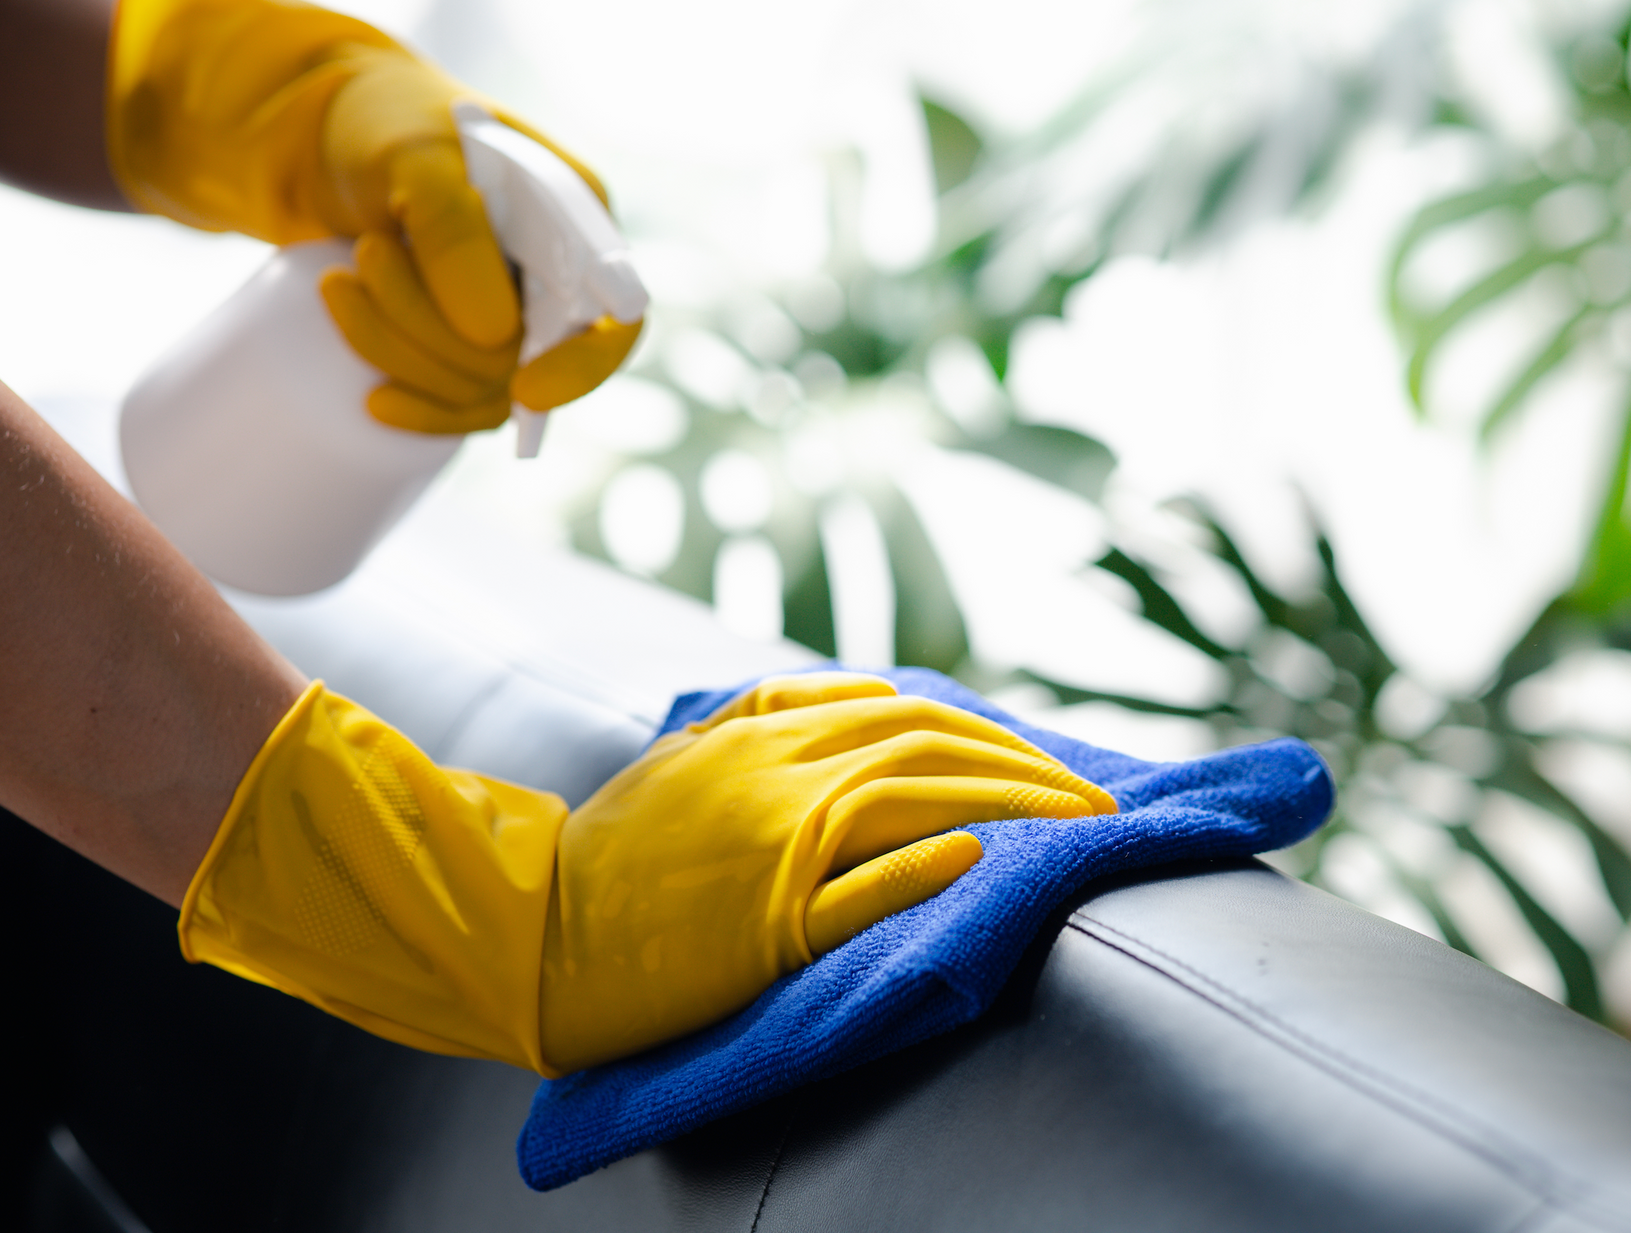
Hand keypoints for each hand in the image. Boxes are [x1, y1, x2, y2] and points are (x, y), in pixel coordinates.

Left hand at [106, 0, 639, 433]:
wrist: (324, 138)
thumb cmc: (383, 123)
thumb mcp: (412, 155)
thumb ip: (454, 232)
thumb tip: (494, 337)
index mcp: (576, 218)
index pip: (618, 315)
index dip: (583, 363)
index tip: (526, 389)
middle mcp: (561, 277)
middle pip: (533, 361)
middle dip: (433, 327)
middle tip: (366, 252)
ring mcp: (516, 320)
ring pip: (485, 390)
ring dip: (400, 347)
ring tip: (339, 281)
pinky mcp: (468, 350)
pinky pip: (460, 408)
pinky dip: (414, 403)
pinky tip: (372, 398)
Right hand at [179, 674, 1114, 1074]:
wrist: (535, 930)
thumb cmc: (622, 850)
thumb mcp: (694, 753)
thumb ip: (776, 714)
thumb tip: (875, 700)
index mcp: (764, 731)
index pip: (910, 712)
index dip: (992, 731)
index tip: (1048, 759)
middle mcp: (776, 772)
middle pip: (930, 746)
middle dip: (1027, 766)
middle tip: (1096, 798)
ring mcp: (771, 844)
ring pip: (912, 799)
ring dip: (1008, 803)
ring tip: (1076, 824)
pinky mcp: (763, 921)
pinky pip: (856, 889)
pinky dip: (919, 866)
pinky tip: (976, 855)